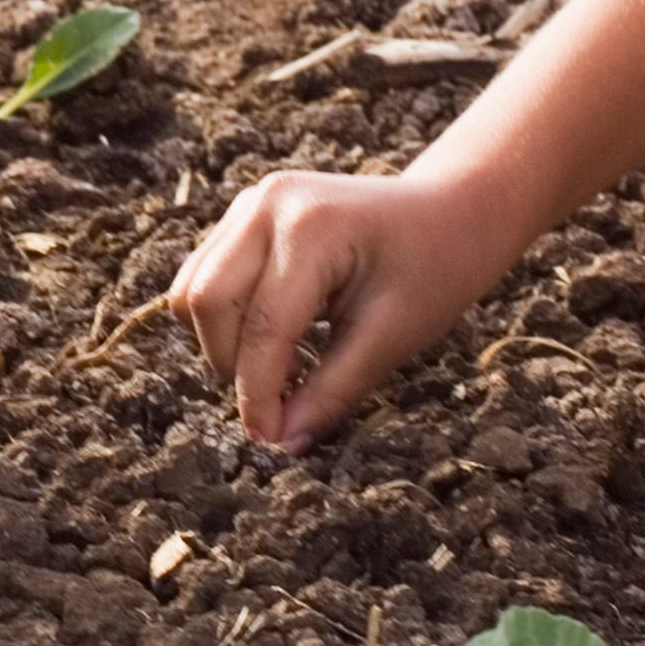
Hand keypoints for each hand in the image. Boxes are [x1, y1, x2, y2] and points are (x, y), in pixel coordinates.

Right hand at [170, 166, 505, 450]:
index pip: (263, 325)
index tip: (270, 439)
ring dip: (222, 342)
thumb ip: (334, 390)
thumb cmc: (434, 269)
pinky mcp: (245, 214)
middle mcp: (268, 204)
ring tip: (281, 368)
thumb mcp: (392, 337)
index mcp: (312, 228)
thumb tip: (284, 442)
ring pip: (194, 289)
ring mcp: (251, 203)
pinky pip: (205, 274)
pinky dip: (226, 318)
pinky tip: (276, 338)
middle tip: (276, 403)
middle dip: (230, 365)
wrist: (451, 212)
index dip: (258, 392)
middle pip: (207, 301)